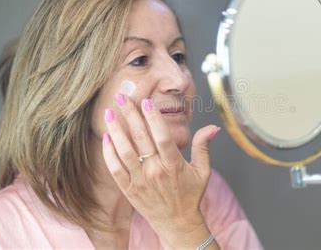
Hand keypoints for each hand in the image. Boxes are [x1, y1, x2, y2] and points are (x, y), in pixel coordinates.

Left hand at [102, 92, 220, 246]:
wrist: (177, 223)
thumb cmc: (190, 194)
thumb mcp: (203, 171)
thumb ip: (204, 146)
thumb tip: (214, 127)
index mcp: (174, 165)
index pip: (162, 137)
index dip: (154, 118)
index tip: (146, 101)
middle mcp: (156, 172)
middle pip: (141, 139)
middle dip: (130, 115)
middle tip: (121, 97)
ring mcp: (141, 181)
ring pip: (125, 152)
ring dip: (116, 130)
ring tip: (108, 112)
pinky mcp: (129, 190)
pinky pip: (116, 169)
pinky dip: (109, 153)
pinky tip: (107, 137)